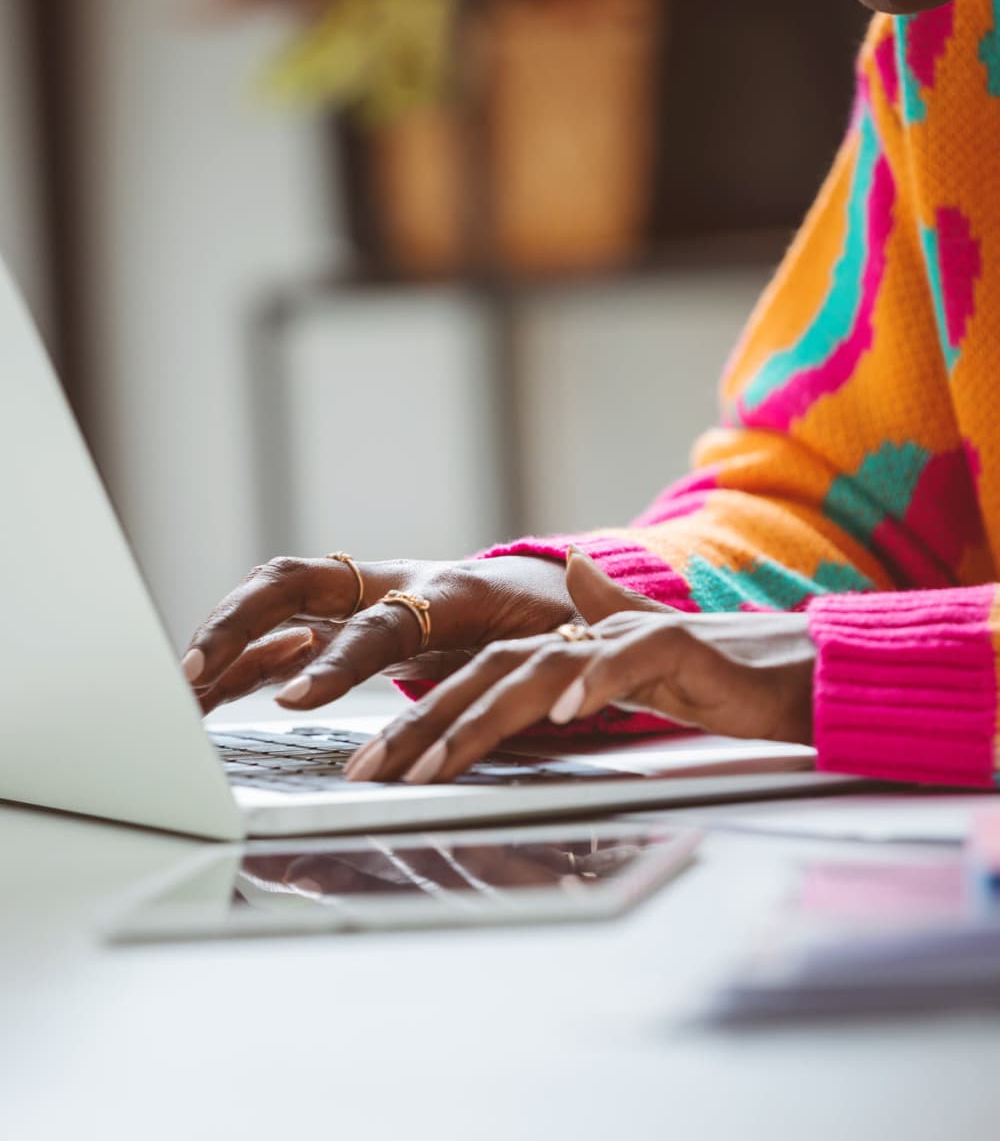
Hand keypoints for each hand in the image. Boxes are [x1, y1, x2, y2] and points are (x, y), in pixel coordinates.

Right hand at [183, 553, 574, 713]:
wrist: (540, 591)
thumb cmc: (557, 613)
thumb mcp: (571, 625)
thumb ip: (571, 629)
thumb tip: (577, 623)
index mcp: (450, 589)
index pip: (381, 623)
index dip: (339, 659)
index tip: (296, 697)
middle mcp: (394, 584)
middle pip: (299, 582)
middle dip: (240, 621)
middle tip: (195, 672)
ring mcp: (366, 598)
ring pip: (277, 601)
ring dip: (227, 638)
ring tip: (182, 686)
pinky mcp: (351, 621)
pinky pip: (286, 634)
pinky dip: (250, 659)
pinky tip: (219, 687)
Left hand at [343, 550, 816, 783]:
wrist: (805, 668)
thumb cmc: (722, 677)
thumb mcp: (642, 663)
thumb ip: (601, 625)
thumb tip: (572, 574)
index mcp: (572, 649)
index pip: (482, 677)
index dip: (424, 716)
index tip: (374, 764)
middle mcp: (590, 636)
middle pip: (490, 671)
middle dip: (424, 723)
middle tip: (370, 771)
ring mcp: (632, 638)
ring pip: (540, 668)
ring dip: (483, 715)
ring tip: (436, 761)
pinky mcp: (683, 646)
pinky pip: (630, 661)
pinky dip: (595, 683)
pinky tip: (563, 713)